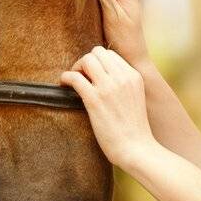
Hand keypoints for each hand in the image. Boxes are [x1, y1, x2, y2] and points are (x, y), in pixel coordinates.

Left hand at [59, 45, 154, 170]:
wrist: (137, 148)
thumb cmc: (134, 129)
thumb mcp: (135, 98)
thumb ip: (124, 85)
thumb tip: (103, 78)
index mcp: (134, 76)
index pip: (111, 54)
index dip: (98, 62)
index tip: (92, 75)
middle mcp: (122, 78)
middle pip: (98, 52)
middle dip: (86, 61)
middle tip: (81, 76)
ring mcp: (109, 87)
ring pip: (87, 59)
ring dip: (76, 67)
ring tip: (74, 81)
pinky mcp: (95, 100)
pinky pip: (75, 77)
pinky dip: (66, 78)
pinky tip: (64, 85)